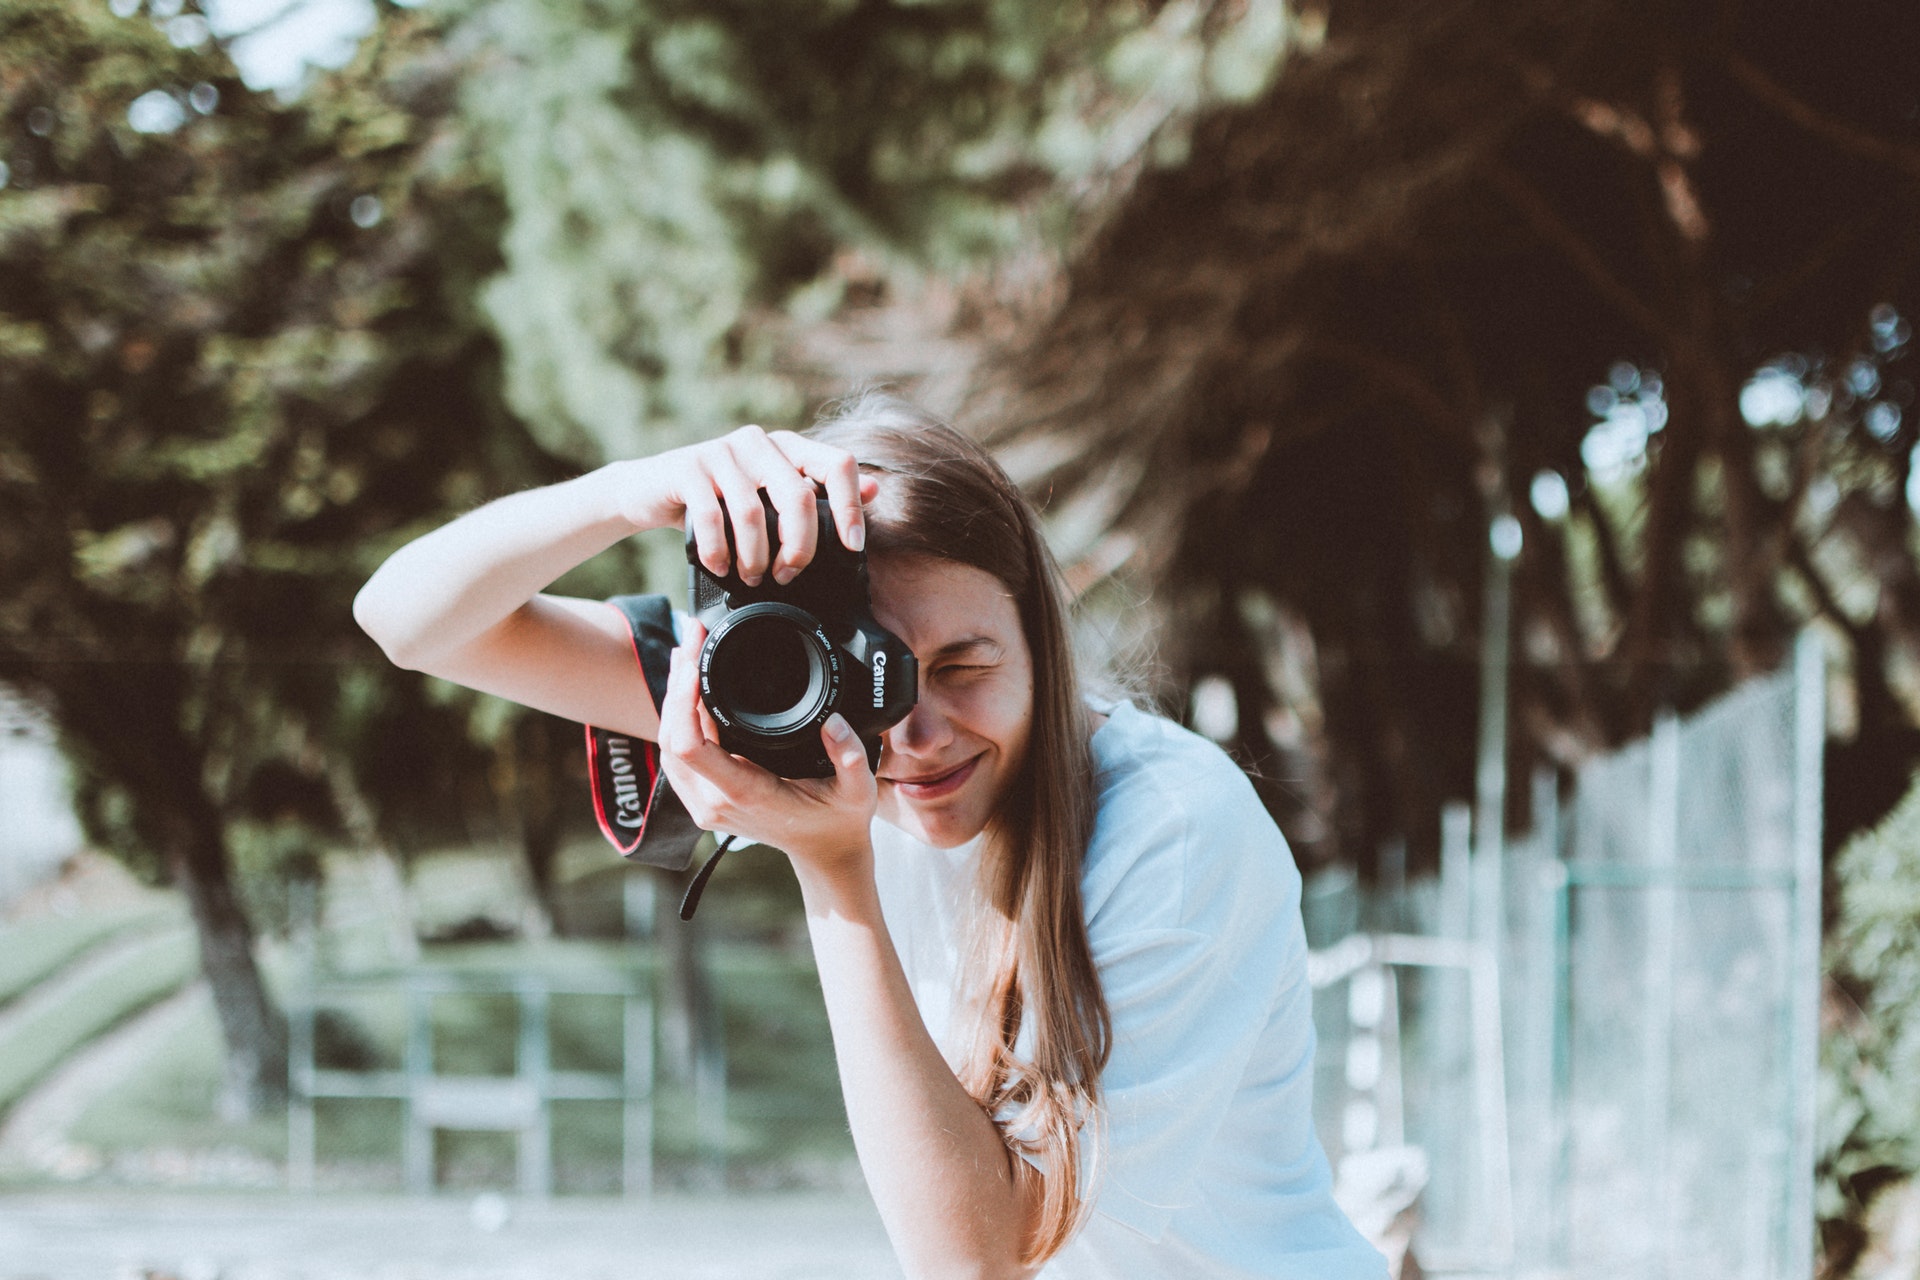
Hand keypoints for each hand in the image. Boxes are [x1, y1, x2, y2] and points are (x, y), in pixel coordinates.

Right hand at [617, 425, 878, 585]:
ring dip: (756, 557)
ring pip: (755, 512)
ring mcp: (721, 451)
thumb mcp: (769, 496)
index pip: (838, 464)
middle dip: (800, 547)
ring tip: (752, 577)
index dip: (851, 507)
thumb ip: (818, 492)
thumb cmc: (719, 499)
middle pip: (799, 496)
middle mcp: (759, 441)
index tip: (852, 547)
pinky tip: (721, 566)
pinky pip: (712, 517)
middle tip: (789, 575)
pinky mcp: (688, 467)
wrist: (649, 490)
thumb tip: (874, 489)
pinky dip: (720, 551)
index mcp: (787, 446)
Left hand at [657, 619, 878, 877]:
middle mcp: (715, 802)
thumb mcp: (857, 790)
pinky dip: (676, 719)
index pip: (691, 746)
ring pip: (667, 746)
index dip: (684, 700)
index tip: (696, 662)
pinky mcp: (702, 800)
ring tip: (686, 654)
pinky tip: (687, 689)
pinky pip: (676, 756)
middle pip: (670, 738)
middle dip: (676, 684)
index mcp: (745, 793)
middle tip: (691, 639)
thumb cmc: (838, 821)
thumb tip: (833, 720)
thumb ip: (850, 756)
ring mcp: (704, 805)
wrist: (825, 853)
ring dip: (672, 698)